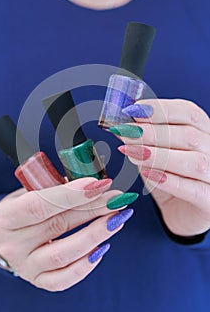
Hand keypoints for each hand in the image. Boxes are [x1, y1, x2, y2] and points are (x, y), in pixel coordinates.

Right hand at [0, 177, 133, 290]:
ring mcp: (25, 266)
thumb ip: (55, 188)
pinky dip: (87, 263)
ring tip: (117, 218)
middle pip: (59, 225)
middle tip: (117, 198)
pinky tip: (103, 245)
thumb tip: (93, 182)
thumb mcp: (28, 192)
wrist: (3, 238)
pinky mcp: (37, 280)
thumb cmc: (21, 209)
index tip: (99, 184)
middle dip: (93, 208)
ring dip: (96, 234)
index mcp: (6, 217)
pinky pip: (65, 278)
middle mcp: (13, 244)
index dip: (72, 194)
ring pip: (65, 254)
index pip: (40, 204)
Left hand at [113, 99, 209, 236]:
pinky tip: (148, 174)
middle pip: (188, 135)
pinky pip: (193, 190)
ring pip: (194, 162)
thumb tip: (121, 126)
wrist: (183, 214)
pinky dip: (170, 181)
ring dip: (159, 156)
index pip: (188, 112)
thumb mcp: (156, 153)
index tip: (133, 110)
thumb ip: (143, 140)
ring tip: (132, 154)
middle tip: (125, 133)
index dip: (159, 109)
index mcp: (204, 131)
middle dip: (152, 133)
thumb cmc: (170, 178)